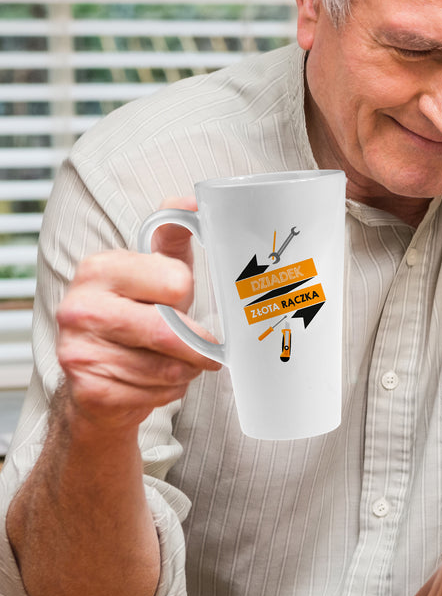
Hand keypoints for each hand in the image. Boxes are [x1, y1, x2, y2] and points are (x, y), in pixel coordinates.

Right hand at [55, 197, 219, 430]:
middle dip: (198, 344)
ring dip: (185, 370)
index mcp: (99, 269)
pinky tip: (155, 381)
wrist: (100, 374)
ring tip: (175, 360)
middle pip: (170, 331)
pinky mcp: (90, 390)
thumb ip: (173, 235)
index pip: (176, 281)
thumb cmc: (138, 314)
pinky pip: (156, 394)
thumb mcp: (155, 270)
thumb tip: (193, 201)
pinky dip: (169, 391)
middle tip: (208, 347)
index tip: (178, 300)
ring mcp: (79, 352)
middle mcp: (80, 308)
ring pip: (168, 368)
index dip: (187, 295)